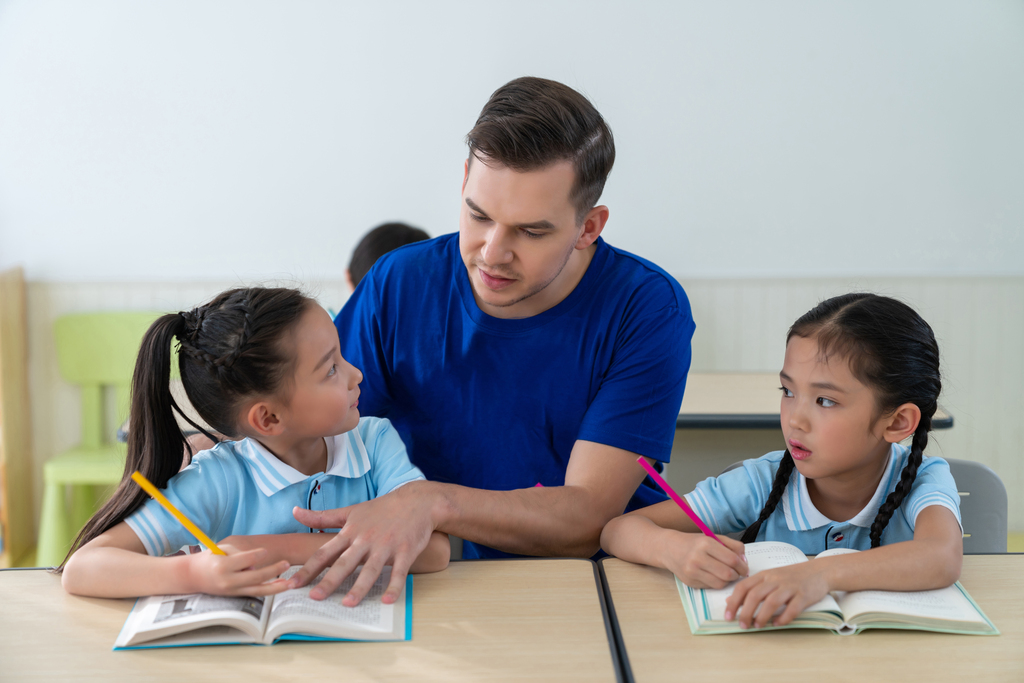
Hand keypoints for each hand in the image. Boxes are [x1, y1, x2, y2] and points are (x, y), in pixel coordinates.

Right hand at [185, 544, 290, 596]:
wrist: (193, 576)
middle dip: (273, 570)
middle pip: (255, 576)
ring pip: (257, 589)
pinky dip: (268, 590)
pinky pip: (254, 593)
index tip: (265, 551)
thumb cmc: (210, 558)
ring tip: (290, 583)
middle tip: (287, 563)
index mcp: (223, 565)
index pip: (245, 560)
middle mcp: (228, 580)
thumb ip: (241, 554)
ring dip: (275, 587)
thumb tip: (257, 564)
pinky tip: (280, 586)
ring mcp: (232, 590)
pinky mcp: (235, 595)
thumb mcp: (222, 549)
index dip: (257, 555)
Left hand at [288, 482, 437, 605]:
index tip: (292, 584)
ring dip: (359, 587)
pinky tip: (387, 601)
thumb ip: (322, 516)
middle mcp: (366, 540)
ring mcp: (386, 546)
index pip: (324, 553)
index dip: (308, 569)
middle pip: (345, 563)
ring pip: (370, 569)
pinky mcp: (406, 551)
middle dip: (329, 581)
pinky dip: (393, 586)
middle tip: (315, 598)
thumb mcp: (350, 510)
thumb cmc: (381, 508)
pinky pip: (399, 572)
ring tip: (348, 604)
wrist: (417, 501)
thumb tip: (294, 512)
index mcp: (350, 532)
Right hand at [662, 532, 747, 588]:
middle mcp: (698, 558)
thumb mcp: (713, 537)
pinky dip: (716, 582)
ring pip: (720, 583)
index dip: (742, 566)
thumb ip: (732, 546)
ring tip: (726, 574)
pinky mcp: (690, 582)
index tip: (744, 567)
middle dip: (737, 575)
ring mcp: (692, 572)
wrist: (669, 548)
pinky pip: (711, 587)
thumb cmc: (694, 543)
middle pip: (728, 574)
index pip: (732, 560)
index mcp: (706, 544)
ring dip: (727, 580)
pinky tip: (714, 575)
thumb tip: (744, 561)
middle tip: (738, 572)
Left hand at [725, 560, 830, 628]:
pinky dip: (783, 618)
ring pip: (772, 601)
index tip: (728, 616)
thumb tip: (730, 600)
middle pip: (755, 594)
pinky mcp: (804, 595)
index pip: (743, 587)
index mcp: (764, 575)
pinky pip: (792, 608)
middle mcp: (775, 579)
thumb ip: (751, 588)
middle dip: (746, 612)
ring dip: (762, 616)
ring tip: (757, 626)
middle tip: (742, 625)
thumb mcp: (769, 578)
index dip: (734, 602)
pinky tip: (777, 624)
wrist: (819, 571)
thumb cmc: (791, 576)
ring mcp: (790, 587)